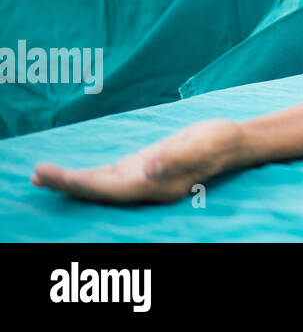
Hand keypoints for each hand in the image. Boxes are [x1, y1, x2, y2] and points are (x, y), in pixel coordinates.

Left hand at [31, 119, 243, 204]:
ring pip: (101, 186)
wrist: (235, 142)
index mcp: (157, 187)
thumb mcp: (201, 145)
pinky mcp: (144, 170)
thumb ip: (176, 158)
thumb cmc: (220, 141)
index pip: (110, 189)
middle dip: (68, 185)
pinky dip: (88, 176)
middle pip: (99, 191)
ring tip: (42, 177)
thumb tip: (147, 170)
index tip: (55, 175)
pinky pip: (109, 177)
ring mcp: (144, 181)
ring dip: (72, 183)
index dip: (81, 184)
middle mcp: (146, 189)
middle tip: (36, 176)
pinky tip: (72, 175)